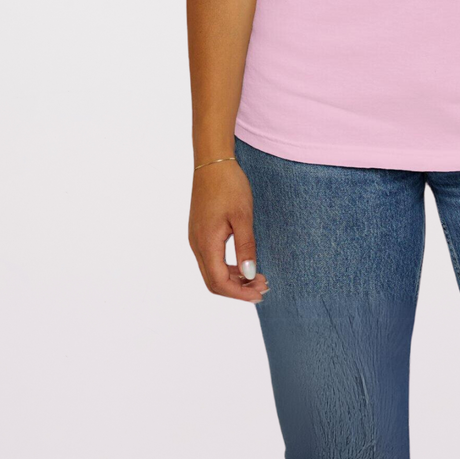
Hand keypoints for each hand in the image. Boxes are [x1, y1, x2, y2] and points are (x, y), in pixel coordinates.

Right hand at [189, 159, 268, 301]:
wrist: (213, 163)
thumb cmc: (229, 186)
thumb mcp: (243, 216)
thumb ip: (246, 246)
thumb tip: (250, 274)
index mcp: (206, 243)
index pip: (219, 281)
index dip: (239, 293)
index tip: (260, 294)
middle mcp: (197, 245)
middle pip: (214, 281)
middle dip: (238, 289)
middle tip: (263, 288)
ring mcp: (196, 239)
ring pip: (212, 271)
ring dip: (234, 278)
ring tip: (259, 278)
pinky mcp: (200, 233)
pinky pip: (211, 259)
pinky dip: (228, 267)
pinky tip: (245, 264)